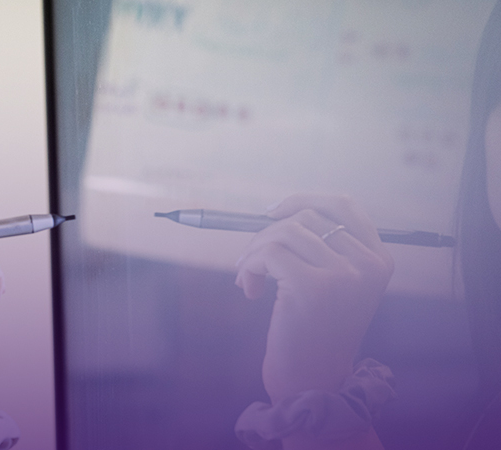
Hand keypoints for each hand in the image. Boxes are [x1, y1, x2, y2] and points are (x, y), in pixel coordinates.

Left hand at [235, 194, 393, 403]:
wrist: (313, 379)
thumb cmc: (315, 331)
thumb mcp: (335, 285)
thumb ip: (324, 248)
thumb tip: (281, 210)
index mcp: (379, 259)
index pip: (344, 205)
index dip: (303, 200)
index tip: (272, 212)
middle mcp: (368, 264)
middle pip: (307, 216)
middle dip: (268, 232)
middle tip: (252, 260)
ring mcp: (344, 274)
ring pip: (283, 232)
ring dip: (254, 251)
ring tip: (248, 277)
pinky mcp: (313, 286)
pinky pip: (268, 253)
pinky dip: (249, 266)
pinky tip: (249, 290)